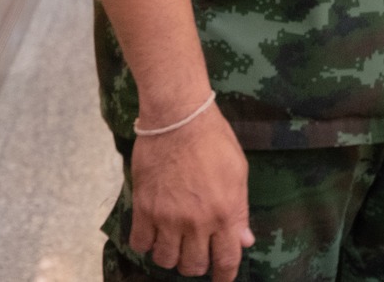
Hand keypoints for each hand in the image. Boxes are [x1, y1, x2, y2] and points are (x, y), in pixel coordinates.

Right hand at [128, 106, 253, 280]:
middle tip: (195, 254)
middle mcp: (197, 222)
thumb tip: (244, 240)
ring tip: (173, 244)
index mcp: (225, 213)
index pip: (226, 260)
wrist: (179, 118)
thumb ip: (240, 210)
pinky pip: (140, 243)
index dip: (224, 275)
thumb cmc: (214, 140)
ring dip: (170, 257)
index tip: (221, 279)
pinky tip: (151, 234)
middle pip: (193, 266)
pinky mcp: (144, 208)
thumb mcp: (238, 173)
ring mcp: (168, 218)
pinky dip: (145, 244)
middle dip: (196, 265)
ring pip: (165, 260)